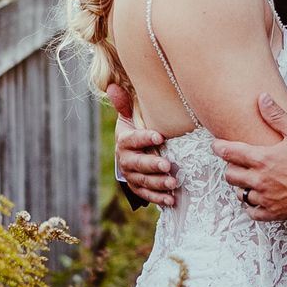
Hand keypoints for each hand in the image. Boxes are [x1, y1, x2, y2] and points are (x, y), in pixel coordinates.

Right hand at [110, 81, 177, 207]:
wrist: (130, 154)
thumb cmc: (134, 132)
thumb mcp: (129, 118)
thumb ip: (124, 104)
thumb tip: (112, 85)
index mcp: (124, 142)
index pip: (133, 140)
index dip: (145, 138)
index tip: (159, 136)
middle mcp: (126, 161)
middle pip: (139, 163)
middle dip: (153, 165)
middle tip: (168, 165)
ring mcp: (132, 176)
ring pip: (144, 181)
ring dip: (159, 183)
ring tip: (174, 183)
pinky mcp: (138, 189)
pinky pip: (148, 195)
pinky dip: (159, 198)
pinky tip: (171, 200)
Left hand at [212, 94, 286, 220]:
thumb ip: (275, 115)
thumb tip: (261, 98)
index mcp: (262, 159)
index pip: (230, 152)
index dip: (219, 147)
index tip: (217, 145)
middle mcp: (260, 180)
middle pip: (230, 175)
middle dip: (231, 167)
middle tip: (237, 163)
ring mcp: (266, 198)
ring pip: (240, 194)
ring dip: (242, 186)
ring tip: (249, 180)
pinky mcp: (275, 213)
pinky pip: (252, 213)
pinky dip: (251, 206)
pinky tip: (257, 199)